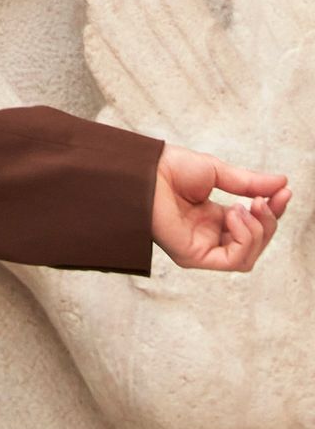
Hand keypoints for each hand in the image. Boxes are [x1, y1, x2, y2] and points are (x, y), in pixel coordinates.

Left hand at [151, 143, 290, 270]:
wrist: (143, 168)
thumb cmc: (168, 168)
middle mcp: (206, 236)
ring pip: (247, 256)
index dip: (273, 212)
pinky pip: (233, 260)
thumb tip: (282, 183)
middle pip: (254, 244)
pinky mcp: (192, 256)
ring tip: (245, 206)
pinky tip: (234, 215)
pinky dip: (243, 239)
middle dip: (268, 223)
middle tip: (262, 200)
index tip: (284, 192)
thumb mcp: (217, 172)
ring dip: (257, 231)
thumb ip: (249, 183)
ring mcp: (199, 248)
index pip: (253, 226)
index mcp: (212, 218)